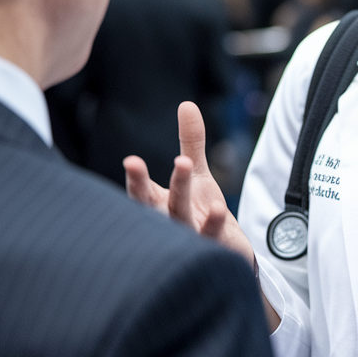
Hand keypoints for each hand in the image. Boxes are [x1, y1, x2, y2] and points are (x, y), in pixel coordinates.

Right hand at [124, 102, 254, 263]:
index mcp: (159, 205)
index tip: (130, 160)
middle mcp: (168, 223)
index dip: (135, 178)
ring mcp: (188, 238)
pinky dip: (211, 224)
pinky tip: (217, 209)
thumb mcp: (197, 175)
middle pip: (150, 206)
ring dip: (178, 193)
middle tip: (132, 162)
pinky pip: (209, 237)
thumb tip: (186, 104)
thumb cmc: (202, 213)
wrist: (227, 252)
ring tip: (183, 164)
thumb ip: (191, 143)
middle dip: (140, 186)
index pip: (142, 192)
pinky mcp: (211, 248)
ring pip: (177, 218)